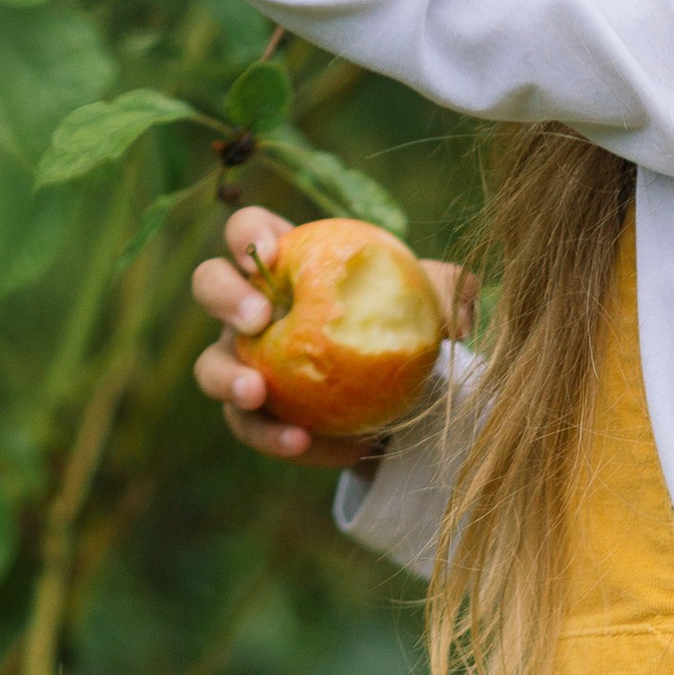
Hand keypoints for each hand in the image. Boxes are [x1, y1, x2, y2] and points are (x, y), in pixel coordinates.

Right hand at [192, 206, 477, 469]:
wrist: (394, 389)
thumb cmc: (400, 322)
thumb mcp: (429, 303)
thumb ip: (447, 293)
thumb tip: (464, 312)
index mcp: (284, 260)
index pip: (249, 230)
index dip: (247, 233)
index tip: (270, 250)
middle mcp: (250, 307)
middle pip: (209, 286)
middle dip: (224, 298)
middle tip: (258, 321)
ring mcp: (242, 361)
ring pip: (210, 366)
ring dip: (226, 378)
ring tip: (256, 394)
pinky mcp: (253, 415)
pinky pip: (252, 427)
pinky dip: (276, 437)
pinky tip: (309, 444)